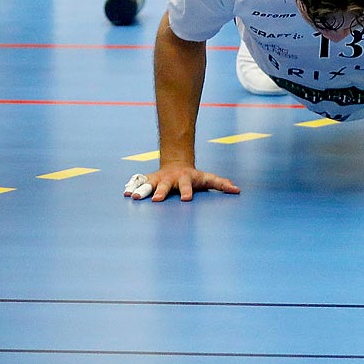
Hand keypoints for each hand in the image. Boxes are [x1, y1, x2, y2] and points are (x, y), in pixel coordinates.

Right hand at [124, 166, 239, 202]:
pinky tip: (125, 194)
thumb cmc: (194, 176)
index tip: (186, 199)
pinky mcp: (149, 180)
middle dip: (160, 192)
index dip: (187, 192)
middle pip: (165, 186)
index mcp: (185, 179)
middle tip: (156, 200)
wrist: (177, 163)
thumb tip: (237, 190)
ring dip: (142, 191)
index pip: (187, 186)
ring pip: (149, 184)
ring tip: (134, 197)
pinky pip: (138, 183)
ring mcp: (158, 179)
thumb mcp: (208, 178)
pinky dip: (132, 188)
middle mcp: (170, 179)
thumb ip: (221, 184)